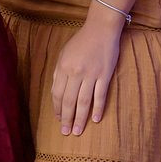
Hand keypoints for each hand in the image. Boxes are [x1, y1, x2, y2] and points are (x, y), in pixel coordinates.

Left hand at [51, 17, 121, 136]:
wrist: (101, 29)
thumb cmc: (81, 41)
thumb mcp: (64, 53)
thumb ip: (59, 72)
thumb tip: (56, 91)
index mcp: (63, 67)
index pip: (57, 93)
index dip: (57, 108)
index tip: (58, 119)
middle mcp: (75, 72)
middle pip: (69, 100)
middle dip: (67, 118)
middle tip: (66, 132)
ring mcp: (91, 74)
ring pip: (83, 101)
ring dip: (80, 118)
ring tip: (78, 131)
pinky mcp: (104, 75)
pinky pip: (100, 95)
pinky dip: (97, 109)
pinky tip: (95, 120)